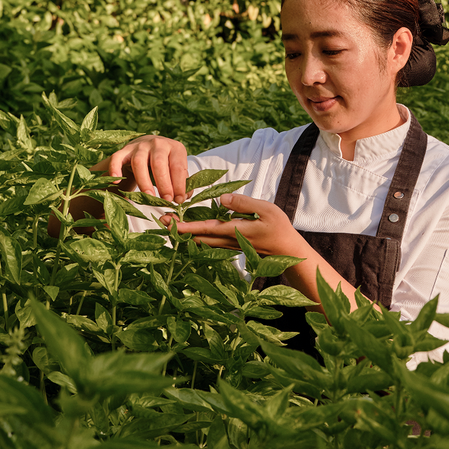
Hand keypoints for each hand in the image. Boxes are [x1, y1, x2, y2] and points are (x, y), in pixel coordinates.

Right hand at [94, 135, 188, 202]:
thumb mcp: (176, 169)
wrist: (147, 146)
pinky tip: (116, 182)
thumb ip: (181, 183)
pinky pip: (117, 158)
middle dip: (163, 183)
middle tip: (166, 200)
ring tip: (149, 196)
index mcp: (175, 148)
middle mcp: (157, 144)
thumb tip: (184, 197)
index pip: (178, 167)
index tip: (179, 200)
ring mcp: (139, 146)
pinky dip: (115, 169)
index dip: (179, 185)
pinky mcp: (124, 150)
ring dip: (144, 181)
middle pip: (159, 163)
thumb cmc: (166, 163)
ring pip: (139, 162)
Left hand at [161, 192, 308, 257]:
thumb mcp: (266, 209)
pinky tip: (192, 233)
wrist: (287, 250)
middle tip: (161, 220)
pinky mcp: (232, 245)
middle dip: (179, 230)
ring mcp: (229, 244)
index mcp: (233, 230)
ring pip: (202, 242)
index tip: (168, 223)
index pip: (203, 228)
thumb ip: (243, 203)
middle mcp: (227, 240)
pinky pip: (210, 242)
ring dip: (186, 234)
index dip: (184, 226)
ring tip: (171, 226)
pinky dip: (197, 237)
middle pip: (197, 237)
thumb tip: (222, 198)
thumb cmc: (279, 228)